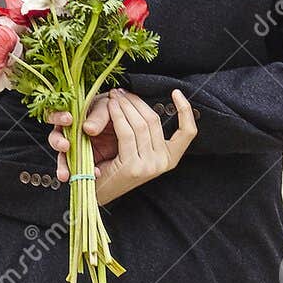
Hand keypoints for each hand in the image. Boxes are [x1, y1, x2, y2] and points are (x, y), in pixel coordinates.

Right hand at [48, 93, 118, 181]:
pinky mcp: (87, 160)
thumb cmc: (112, 110)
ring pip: (64, 158)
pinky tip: (94, 173)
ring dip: (64, 165)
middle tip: (65, 145)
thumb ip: (98, 115)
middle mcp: (69, 133)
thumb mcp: (107, 108)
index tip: (68, 119)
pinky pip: (81, 169)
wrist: (127, 125)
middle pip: (55, 138)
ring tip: (66, 173)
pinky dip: (85, 173)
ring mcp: (77, 148)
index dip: (57, 117)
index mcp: (69, 116)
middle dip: (58, 142)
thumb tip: (88, 128)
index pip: (54, 116)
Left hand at [51, 90, 196, 203]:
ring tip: (114, 96)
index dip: (185, 111)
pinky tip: (111, 106)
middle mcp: (163, 163)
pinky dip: (118, 115)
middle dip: (137, 102)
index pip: (188, 132)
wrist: (94, 190)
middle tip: (122, 92)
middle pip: (155, 121)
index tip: (177, 93)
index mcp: (170, 158)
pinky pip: (126, 132)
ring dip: (126, 105)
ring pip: (141, 124)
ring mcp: (149, 166)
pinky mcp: (132, 166)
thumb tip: (146, 106)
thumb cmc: (113, 166)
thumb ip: (146, 132)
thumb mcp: (137, 148)